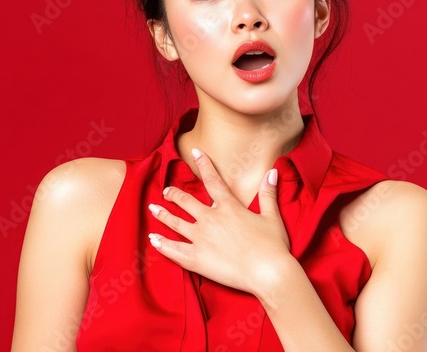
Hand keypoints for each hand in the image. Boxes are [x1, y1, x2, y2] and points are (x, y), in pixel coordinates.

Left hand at [147, 148, 290, 295]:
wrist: (269, 273)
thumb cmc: (273, 246)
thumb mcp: (272, 216)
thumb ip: (268, 193)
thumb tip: (272, 171)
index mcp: (229, 206)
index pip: (212, 180)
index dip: (204, 164)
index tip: (195, 152)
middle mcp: (211, 218)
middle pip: (186, 201)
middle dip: (174, 194)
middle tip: (166, 192)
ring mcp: (201, 239)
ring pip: (176, 222)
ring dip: (163, 214)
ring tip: (153, 209)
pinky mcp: (197, 259)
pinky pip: (174, 250)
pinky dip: (162, 244)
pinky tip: (152, 239)